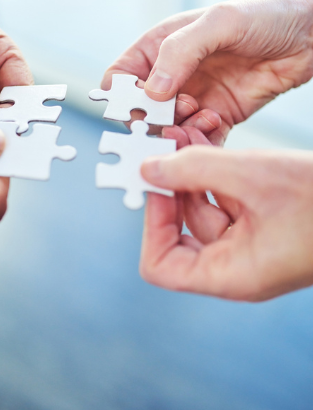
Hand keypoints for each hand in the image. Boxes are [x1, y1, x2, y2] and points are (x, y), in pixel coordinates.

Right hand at [105, 0, 312, 144]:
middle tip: (177, 112)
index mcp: (159, 48)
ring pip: (166, 130)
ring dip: (178, 130)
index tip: (140, 103)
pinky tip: (216, 122)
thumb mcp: (219, 22)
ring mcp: (191, 99)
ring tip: (203, 116)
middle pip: (139, 110)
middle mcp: (170, 76)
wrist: (309, 35)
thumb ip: (180, 52)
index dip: (121, 95)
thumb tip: (152, 90)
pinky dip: (200, 141)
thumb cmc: (265, 15)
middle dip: (153, 118)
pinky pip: (196, 140)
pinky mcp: (214, 117)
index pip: (119, 78)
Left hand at [140, 143, 312, 300]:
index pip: (161, 267)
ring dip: (190, 172)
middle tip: (163, 151)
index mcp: (231, 274)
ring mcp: (249, 244)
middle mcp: (235, 265)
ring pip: (202, 209)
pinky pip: (224, 200)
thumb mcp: (252, 177)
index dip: (151, 227)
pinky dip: (213, 173)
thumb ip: (194, 170)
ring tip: (184, 135)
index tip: (155, 188)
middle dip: (171, 188)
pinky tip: (206, 143)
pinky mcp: (261, 224)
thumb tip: (149, 168)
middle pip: (179, 233)